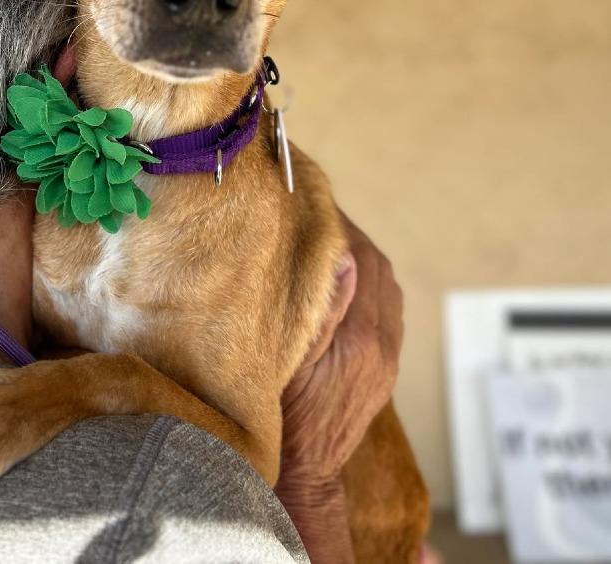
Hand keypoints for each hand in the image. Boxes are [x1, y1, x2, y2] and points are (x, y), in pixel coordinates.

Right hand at [273, 212, 403, 561]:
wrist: (307, 470)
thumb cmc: (287, 415)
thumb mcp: (292, 359)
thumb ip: (323, 308)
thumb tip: (345, 259)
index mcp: (362, 337)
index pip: (364, 262)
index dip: (344, 228)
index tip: (318, 205)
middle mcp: (384, 344)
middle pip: (380, 271)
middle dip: (355, 238)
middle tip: (322, 217)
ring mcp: (388, 358)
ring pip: (387, 290)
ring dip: (364, 260)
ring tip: (332, 243)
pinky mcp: (384, 368)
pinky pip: (387, 311)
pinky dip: (369, 284)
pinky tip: (344, 281)